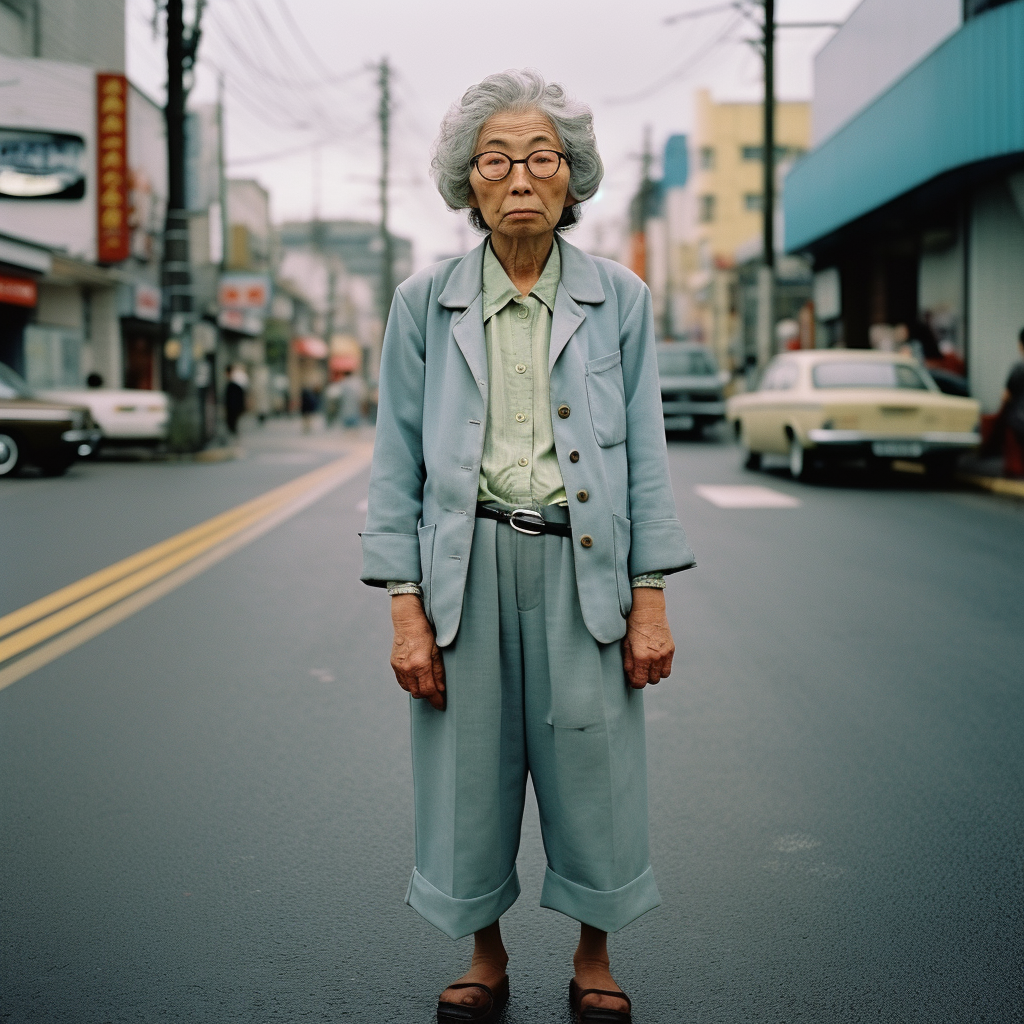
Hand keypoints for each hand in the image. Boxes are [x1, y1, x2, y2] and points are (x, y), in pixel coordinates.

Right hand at [390, 594, 445, 709]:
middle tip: (437, 695)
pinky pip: (402, 682)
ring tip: (428, 686)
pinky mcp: (394, 665)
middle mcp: (407, 668)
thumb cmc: (425, 633)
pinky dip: (410, 684)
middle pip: (418, 693)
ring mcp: (399, 667)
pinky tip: (417, 680)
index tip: (441, 705)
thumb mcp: (436, 651)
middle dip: (428, 696)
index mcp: (420, 665)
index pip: (429, 690)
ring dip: (419, 691)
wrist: (407, 621)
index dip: (436, 700)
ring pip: (409, 689)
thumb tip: (441, 689)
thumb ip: (439, 672)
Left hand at [622, 588, 674, 688]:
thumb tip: (631, 677)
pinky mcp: (671, 649)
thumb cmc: (633, 626)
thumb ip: (628, 663)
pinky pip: (668, 668)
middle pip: (651, 681)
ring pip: (661, 676)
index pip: (640, 682)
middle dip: (644, 678)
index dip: (635, 683)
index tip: (633, 679)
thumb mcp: (626, 644)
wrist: (648, 611)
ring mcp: (665, 654)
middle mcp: (655, 657)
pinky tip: (655, 660)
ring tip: (648, 665)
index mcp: (641, 656)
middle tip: (639, 670)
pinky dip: (662, 667)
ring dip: (654, 674)